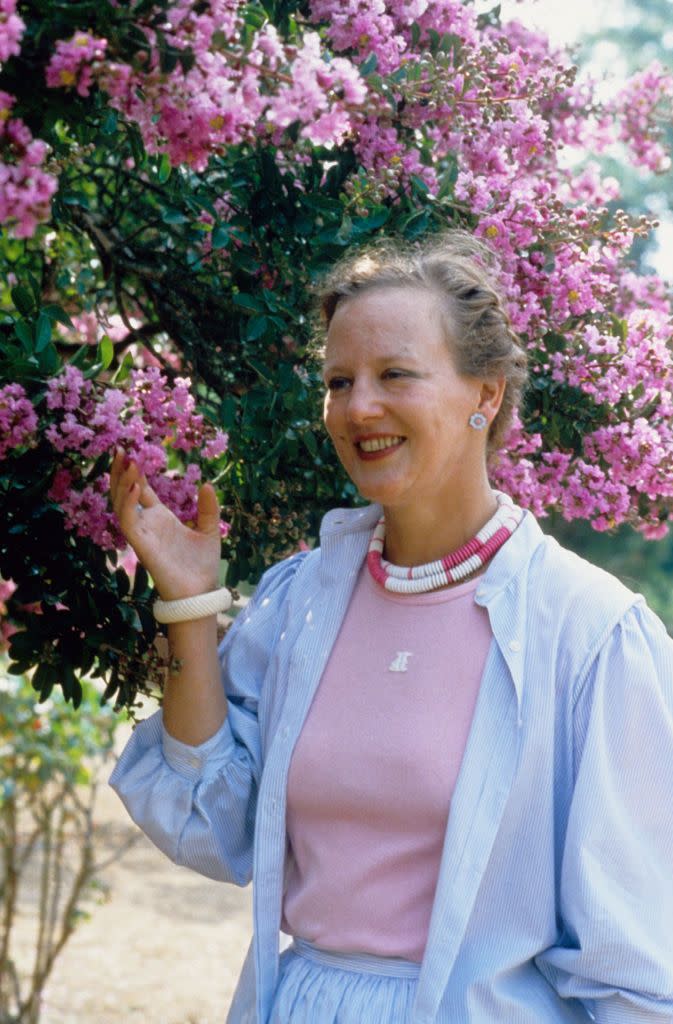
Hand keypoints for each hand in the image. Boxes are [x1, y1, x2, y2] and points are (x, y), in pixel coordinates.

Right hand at [109, 449, 221, 600]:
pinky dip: (128, 503)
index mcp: (161, 518)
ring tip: (127, 461)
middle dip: (120, 472)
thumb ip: (208, 508)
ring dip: (121, 483)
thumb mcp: (210, 530)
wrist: (201, 592)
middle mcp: (147, 524)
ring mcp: (142, 534)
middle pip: (125, 493)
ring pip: (121, 504)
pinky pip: (128, 521)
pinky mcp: (141, 545)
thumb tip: (207, 484)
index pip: (141, 490)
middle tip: (120, 449)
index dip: (135, 472)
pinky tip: (134, 486)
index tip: (132, 451)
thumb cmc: (203, 565)